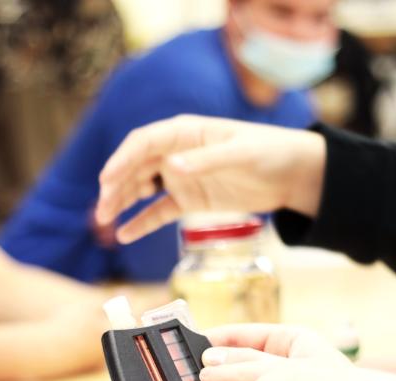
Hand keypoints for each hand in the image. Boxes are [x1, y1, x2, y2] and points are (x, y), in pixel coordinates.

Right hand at [95, 115, 325, 243]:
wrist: (293, 174)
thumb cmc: (270, 152)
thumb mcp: (241, 154)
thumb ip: (206, 161)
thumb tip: (172, 166)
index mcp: (186, 132)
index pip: (144, 142)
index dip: (122, 159)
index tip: (106, 180)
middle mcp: (177, 152)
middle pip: (136, 167)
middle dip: (116, 186)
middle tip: (102, 209)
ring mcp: (181, 176)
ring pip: (142, 189)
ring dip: (122, 203)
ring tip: (105, 222)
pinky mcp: (190, 200)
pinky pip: (159, 211)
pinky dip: (142, 222)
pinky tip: (125, 234)